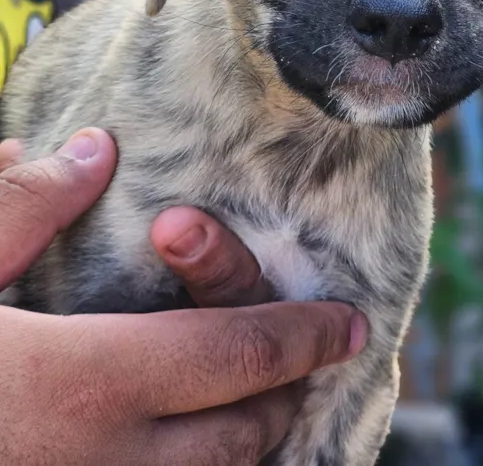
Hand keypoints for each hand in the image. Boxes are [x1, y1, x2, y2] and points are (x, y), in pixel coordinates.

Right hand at [0, 130, 366, 464]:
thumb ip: (31, 203)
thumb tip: (98, 151)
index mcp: (88, 379)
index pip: (236, 356)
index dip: (304, 336)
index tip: (348, 324)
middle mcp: (103, 458)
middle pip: (238, 437)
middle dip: (284, 395)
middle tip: (303, 357)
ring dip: (239, 442)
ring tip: (250, 398)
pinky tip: (173, 436)